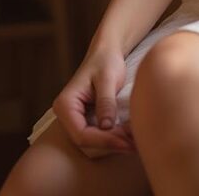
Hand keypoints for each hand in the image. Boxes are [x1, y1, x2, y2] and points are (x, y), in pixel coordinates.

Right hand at [51, 45, 136, 159]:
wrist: (107, 53)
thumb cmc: (106, 61)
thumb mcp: (107, 78)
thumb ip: (106, 101)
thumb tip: (106, 127)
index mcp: (65, 104)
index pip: (81, 134)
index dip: (104, 141)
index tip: (126, 141)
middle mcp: (65, 115)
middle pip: (85, 142)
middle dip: (110, 144)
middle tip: (134, 143)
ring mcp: (74, 120)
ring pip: (91, 144)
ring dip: (112, 145)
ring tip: (133, 141)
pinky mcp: (85, 121)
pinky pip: (96, 137)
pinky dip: (111, 140)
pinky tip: (127, 137)